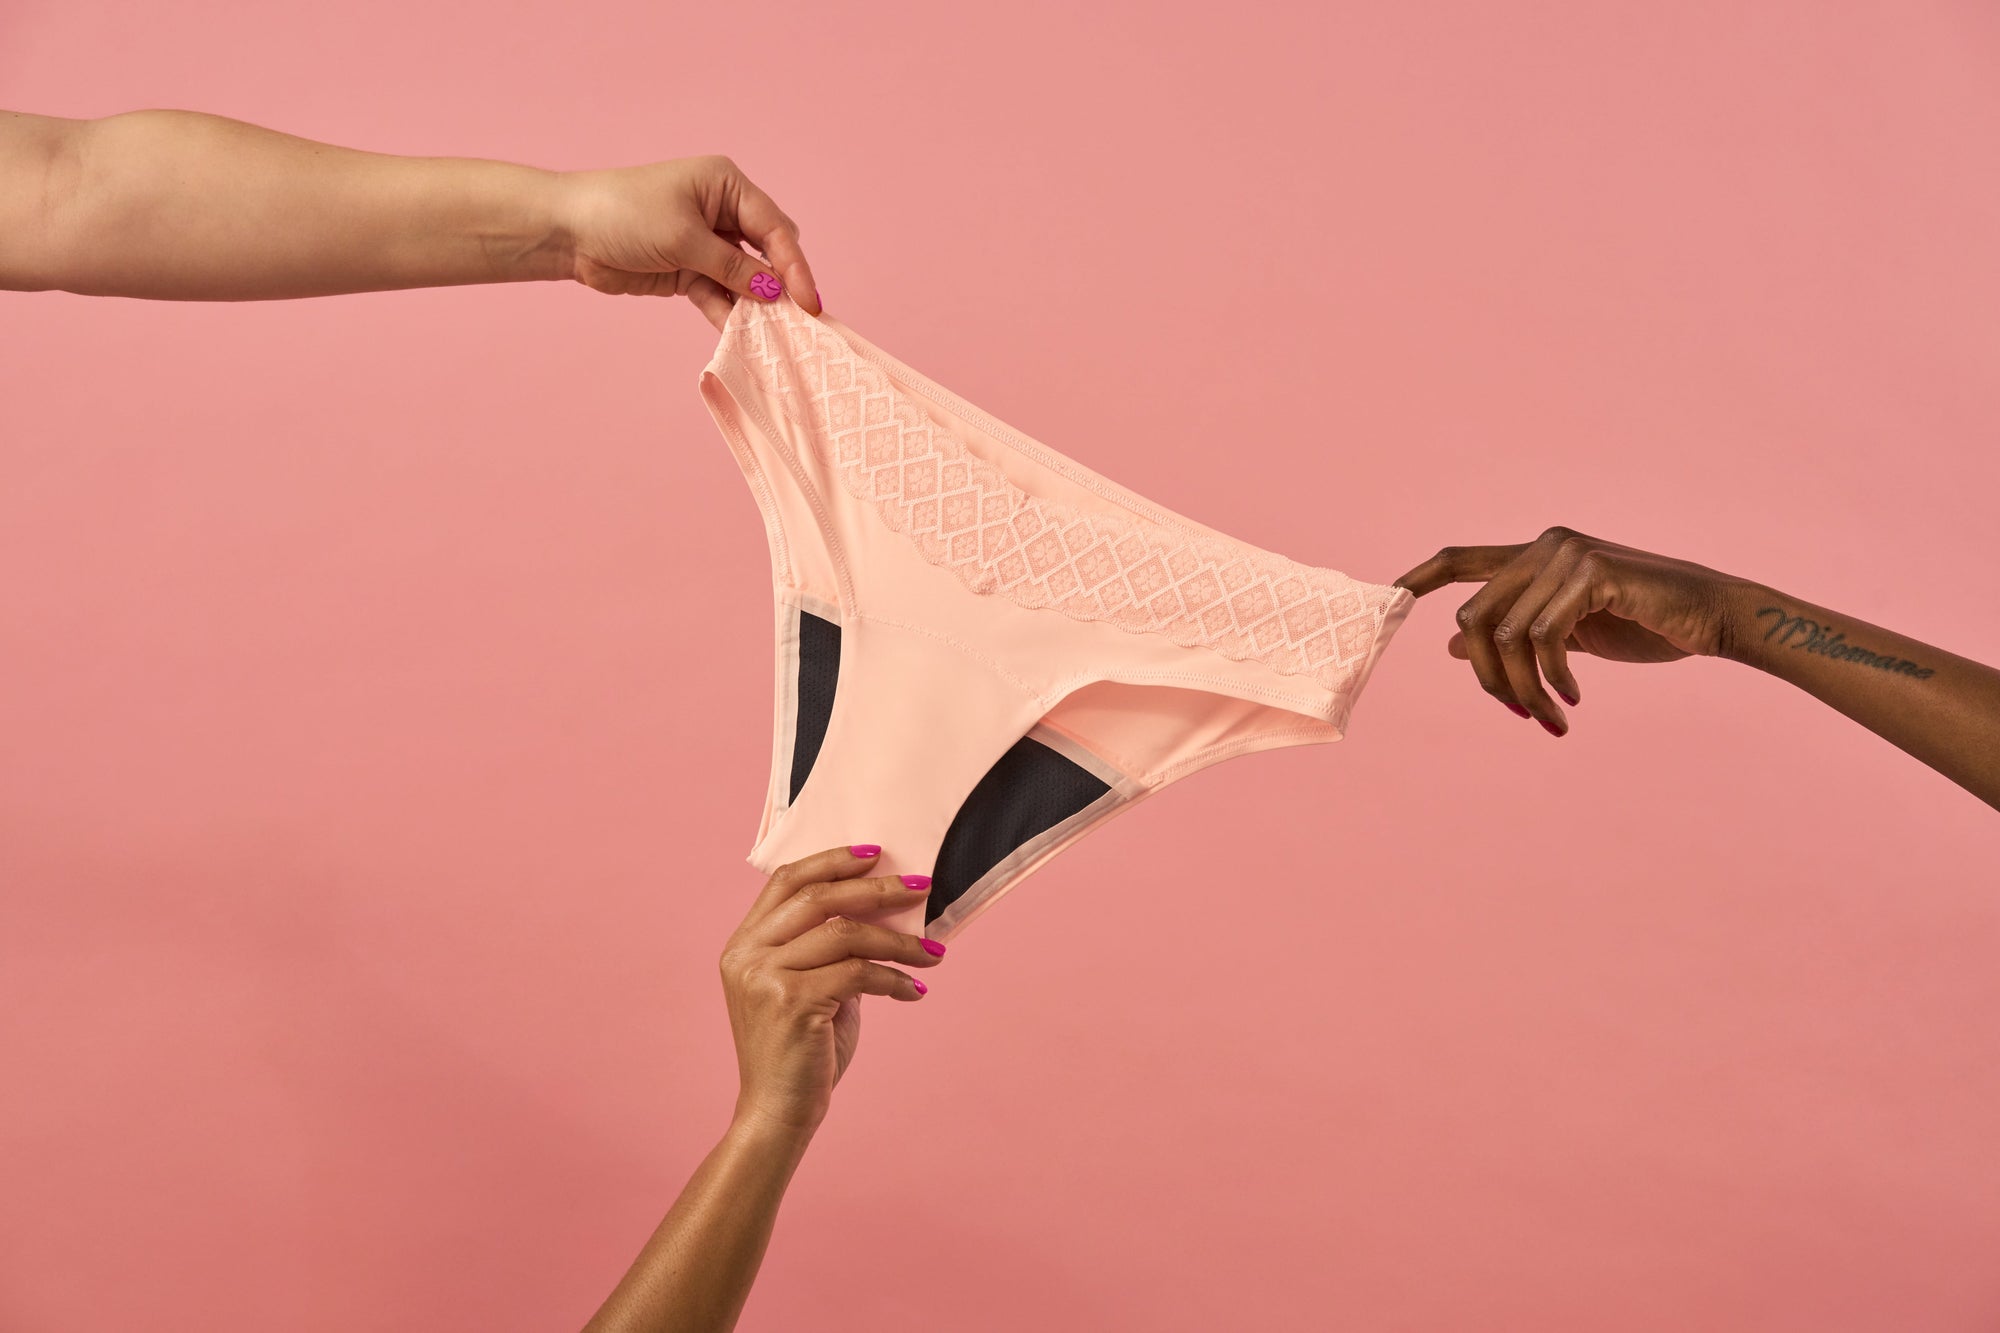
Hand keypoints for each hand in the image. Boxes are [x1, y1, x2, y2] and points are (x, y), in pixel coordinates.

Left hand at [556, 154, 821, 325]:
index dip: (794, 265)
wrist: (569, 231)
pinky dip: (730, 314)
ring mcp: (707, 244)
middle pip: (768, 252)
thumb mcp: (684, 239)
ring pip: (746, 279)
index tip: (807, 302)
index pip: (774, 228)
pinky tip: (740, 334)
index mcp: (726, 186)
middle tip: (797, 319)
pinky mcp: (690, 271)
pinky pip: (721, 295)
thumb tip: (774, 291)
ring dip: (756, 305)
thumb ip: (732, 268)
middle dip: (782, 283)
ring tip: (773, 334)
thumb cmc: (625, 214)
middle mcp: (722, 212)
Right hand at [717, 845, 942, 1135]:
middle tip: (922, 887)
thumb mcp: (808, 989)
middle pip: (819, 897)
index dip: (831, 860)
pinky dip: (894, 979)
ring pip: (846, 933)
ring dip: (899, 940)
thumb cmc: (800, 1052)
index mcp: (744, 944)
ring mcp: (765, 978)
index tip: (875, 854)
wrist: (777, 1113)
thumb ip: (829, 950)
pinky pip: (858, 973)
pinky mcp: (792, 1002)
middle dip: (878, 889)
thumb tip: (887, 910)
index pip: (786, 880)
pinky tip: (915, 991)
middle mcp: (747, 954)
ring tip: (933, 953)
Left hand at [1394, 527, 1745, 735]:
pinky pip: (1543, 637)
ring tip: (1552, 718)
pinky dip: (1551, 678)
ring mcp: (1566, 554)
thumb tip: (1448, 645)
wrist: (1713, 617)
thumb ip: (1516, 632)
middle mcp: (1545, 546)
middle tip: (1522, 716)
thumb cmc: (1645, 623)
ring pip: (1505, 636)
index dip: (1421, 577)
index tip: (1390, 599)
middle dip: (1488, 679)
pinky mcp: (1591, 573)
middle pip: (1473, 619)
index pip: (1461, 559)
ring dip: (1524, 690)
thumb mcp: (1569, 634)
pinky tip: (1574, 698)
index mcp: (1535, 555)